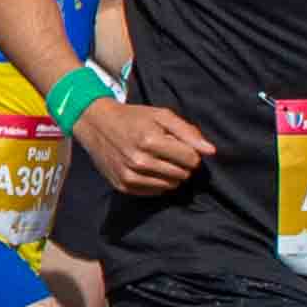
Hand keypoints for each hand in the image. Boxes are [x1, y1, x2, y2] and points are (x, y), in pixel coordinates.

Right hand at [74, 98, 214, 192]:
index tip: (179, 144)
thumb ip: (188, 132)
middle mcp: (139, 161)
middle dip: (181, 163)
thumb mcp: (161, 115)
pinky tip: (148, 168)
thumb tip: (211, 151)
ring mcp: (130, 176)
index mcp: (150, 141)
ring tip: (158, 159)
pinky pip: (156, 191)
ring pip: (171, 185)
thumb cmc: (133, 118)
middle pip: (183, 174)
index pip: (192, 159)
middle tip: (168, 151)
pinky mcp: (123, 186)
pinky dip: (157, 181)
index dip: (190, 151)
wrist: (95, 124)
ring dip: (171, 174)